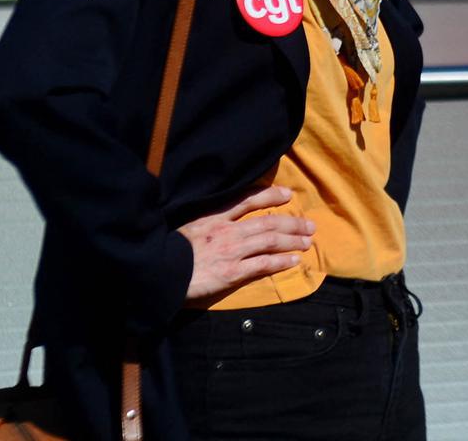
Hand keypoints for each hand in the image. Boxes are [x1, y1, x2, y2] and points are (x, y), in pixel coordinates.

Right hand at [177, 185, 315, 300]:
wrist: (158, 271)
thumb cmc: (168, 249)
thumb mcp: (188, 226)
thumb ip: (207, 221)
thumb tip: (224, 220)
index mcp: (213, 216)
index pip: (246, 199)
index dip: (269, 195)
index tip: (287, 195)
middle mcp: (226, 230)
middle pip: (266, 221)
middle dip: (291, 222)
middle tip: (309, 225)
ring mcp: (231, 251)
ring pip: (270, 241)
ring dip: (292, 240)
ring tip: (307, 241)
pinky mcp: (232, 272)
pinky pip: (263, 264)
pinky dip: (281, 261)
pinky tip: (294, 261)